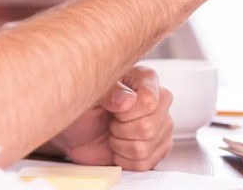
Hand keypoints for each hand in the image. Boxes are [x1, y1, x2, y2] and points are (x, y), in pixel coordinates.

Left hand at [49, 66, 172, 170]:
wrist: (80, 130)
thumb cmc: (85, 107)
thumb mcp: (90, 95)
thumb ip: (108, 92)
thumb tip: (127, 100)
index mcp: (146, 79)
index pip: (149, 102)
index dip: (126, 113)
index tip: (113, 110)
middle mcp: (160, 100)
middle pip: (148, 128)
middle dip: (120, 131)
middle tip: (111, 123)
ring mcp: (163, 125)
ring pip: (145, 148)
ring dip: (121, 147)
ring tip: (114, 135)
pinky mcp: (160, 147)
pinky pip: (146, 163)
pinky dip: (126, 160)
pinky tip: (120, 148)